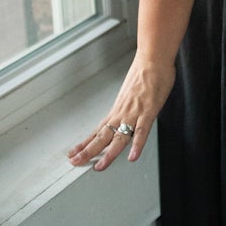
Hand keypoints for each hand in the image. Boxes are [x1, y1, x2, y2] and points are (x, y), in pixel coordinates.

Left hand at [68, 53, 173, 170]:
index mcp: (117, 110)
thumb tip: (125, 114)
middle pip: (103, 136)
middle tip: (75, 162)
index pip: (97, 131)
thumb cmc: (145, 73)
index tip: (73, 153)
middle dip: (88, 151)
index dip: (85, 143)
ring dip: (109, 153)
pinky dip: (137, 144)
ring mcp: (134, 113)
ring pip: (119, 137)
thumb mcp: (130, 93)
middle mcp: (122, 113)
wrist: (152, 59)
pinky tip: (132, 156)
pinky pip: (142, 131)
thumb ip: (127, 107)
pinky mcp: (148, 111)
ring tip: (99, 166)